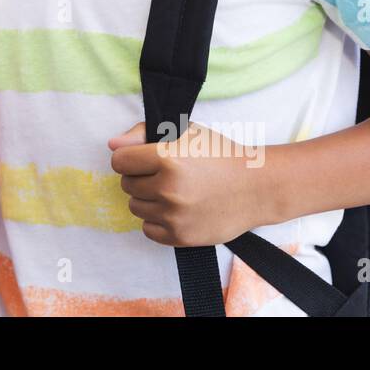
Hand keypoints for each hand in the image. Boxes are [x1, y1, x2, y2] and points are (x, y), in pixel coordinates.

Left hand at [108, 121, 268, 246]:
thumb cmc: (220, 155)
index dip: (129, 157)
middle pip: (127, 184)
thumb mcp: (186, 132)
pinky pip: (148, 229)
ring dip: (148, 199)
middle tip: (165, 174)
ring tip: (172, 192)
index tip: (143, 158)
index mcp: (167, 159)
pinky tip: (176, 209)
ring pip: (135, 207)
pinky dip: (157, 220)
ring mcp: (174, 216)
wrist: (257, 187)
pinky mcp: (181, 237)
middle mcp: (168, 189)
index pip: (119, 160)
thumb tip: (112, 144)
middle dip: (140, 178)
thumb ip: (143, 133)